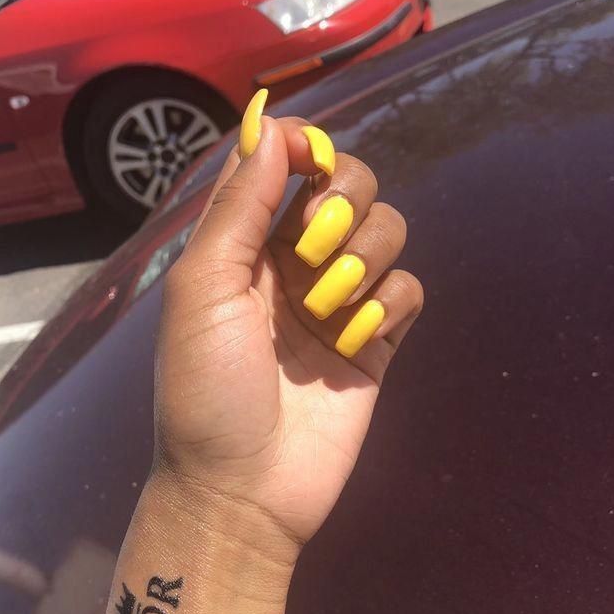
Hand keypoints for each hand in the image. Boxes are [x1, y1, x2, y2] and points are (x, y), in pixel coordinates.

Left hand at [153, 93, 423, 561]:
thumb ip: (238, 206)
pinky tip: (355, 340)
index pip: (289, 166)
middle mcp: (294, 265)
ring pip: (388, 233)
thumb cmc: (205, 388)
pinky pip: (409, 291)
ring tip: (327, 311)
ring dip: (364, 260)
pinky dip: (389, 304)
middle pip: (351, 187)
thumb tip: (271, 124)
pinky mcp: (377, 345)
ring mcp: (339, 304)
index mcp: (244, 245)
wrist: (241, 490)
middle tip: (314, 251)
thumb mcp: (203, 288)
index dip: (307, 149)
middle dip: (343, 203)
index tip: (310, 160)